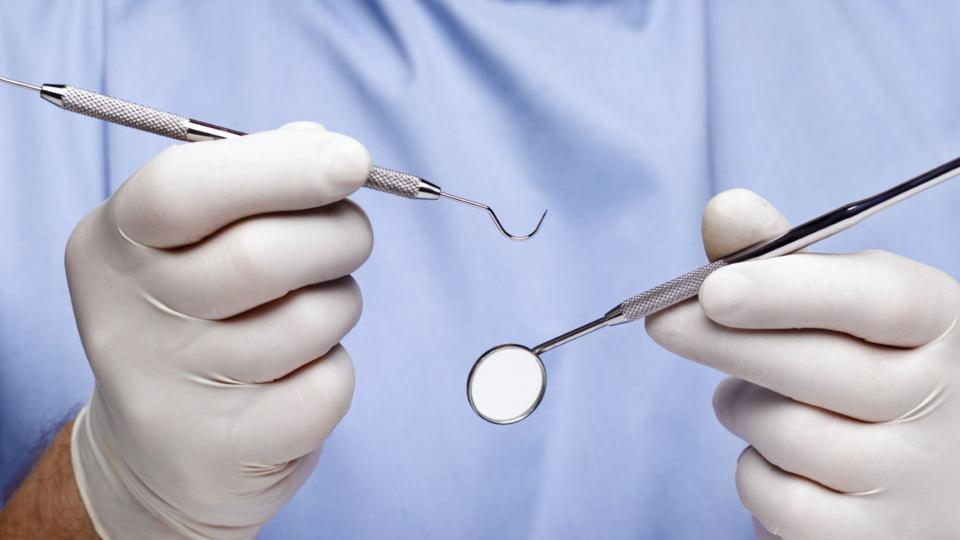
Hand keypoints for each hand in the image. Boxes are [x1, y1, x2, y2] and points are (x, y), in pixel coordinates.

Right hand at [66, 123, 372, 537]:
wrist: (162, 454)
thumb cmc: (196, 318)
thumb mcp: (191, 241)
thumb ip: (252, 182)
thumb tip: (324, 145)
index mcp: (114, 246)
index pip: (182, 191)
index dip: (279, 169)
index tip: (353, 160)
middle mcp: (127, 318)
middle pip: (262, 256)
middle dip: (339, 234)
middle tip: (351, 236)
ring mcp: (172, 392)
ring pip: (310, 320)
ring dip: (340, 302)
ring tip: (314, 310)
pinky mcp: (226, 448)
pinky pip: (328, 383)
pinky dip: (335, 368)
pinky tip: (299, 373)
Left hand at [646, 189, 959, 538]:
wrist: (935, 478)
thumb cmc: (873, 373)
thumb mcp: (851, 311)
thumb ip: (786, 262)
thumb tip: (725, 211)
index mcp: (942, 324)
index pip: (879, 300)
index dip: (790, 290)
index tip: (714, 287)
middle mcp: (946, 402)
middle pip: (814, 367)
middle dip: (722, 341)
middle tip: (664, 321)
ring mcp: (917, 480)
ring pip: (784, 433)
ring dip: (744, 410)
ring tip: (757, 400)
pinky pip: (778, 501)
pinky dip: (756, 476)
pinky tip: (780, 460)